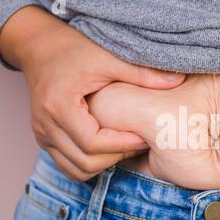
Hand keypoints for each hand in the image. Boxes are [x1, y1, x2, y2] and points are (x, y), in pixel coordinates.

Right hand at [0, 6, 185, 180]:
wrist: (41, 48)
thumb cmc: (74, 50)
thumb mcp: (108, 57)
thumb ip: (142, 73)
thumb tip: (178, 81)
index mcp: (59, 106)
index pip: (93, 144)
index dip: (123, 144)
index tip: (145, 137)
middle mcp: (45, 126)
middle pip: (85, 163)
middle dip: (117, 157)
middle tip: (140, 142)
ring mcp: (42, 135)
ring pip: (76, 170)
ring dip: (105, 164)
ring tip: (126, 145)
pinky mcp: (46, 139)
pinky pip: (69, 165)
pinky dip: (91, 164)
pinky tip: (110, 147)